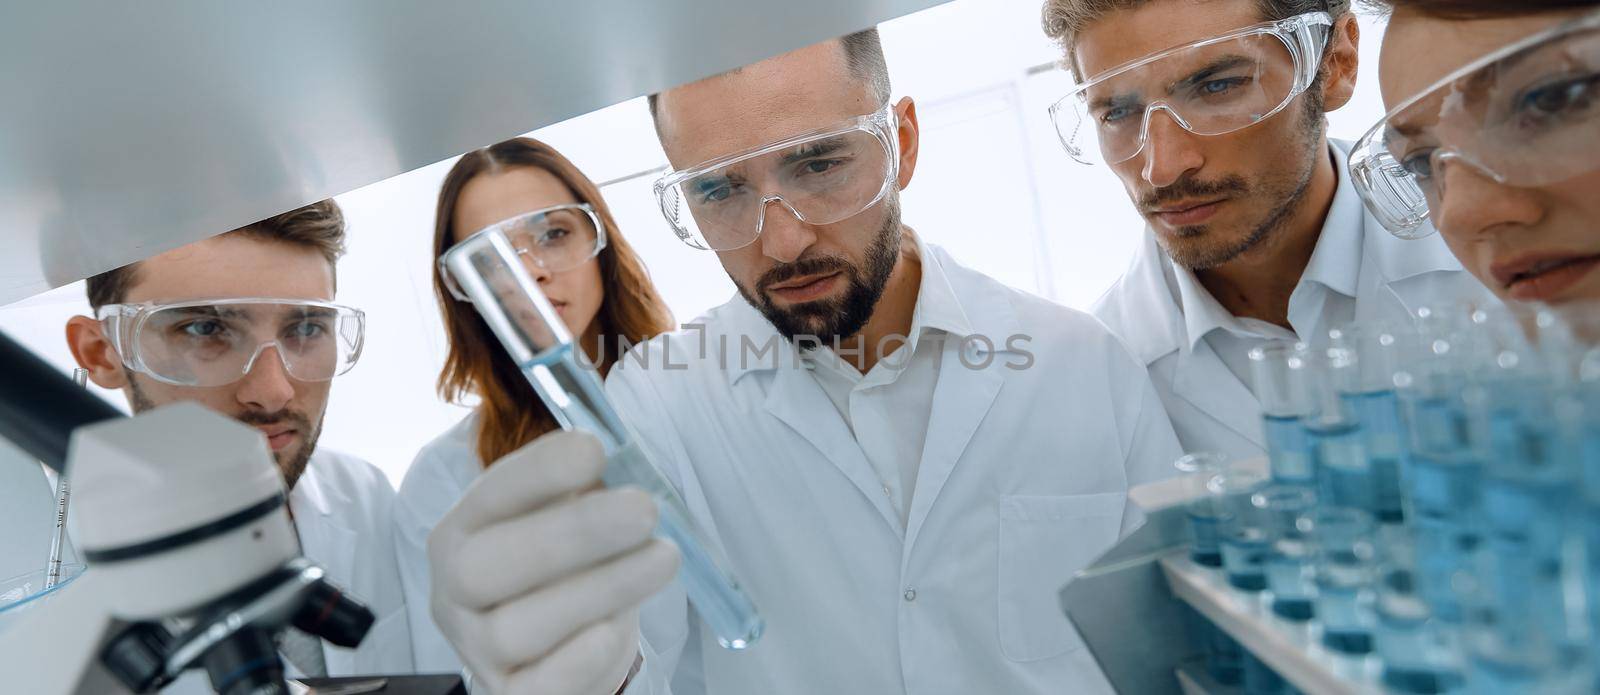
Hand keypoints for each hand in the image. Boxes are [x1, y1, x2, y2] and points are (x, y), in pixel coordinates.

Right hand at [428, 430, 679, 693]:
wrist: (571, 651)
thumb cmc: (573, 570)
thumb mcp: (573, 521)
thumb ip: (587, 492)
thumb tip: (624, 463)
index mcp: (464, 531)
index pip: (488, 496)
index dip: (538, 473)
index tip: (595, 450)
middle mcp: (456, 591)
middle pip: (488, 566)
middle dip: (571, 533)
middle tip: (644, 509)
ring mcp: (477, 650)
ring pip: (517, 628)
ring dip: (599, 589)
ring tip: (662, 559)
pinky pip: (537, 686)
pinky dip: (576, 657)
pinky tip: (612, 630)